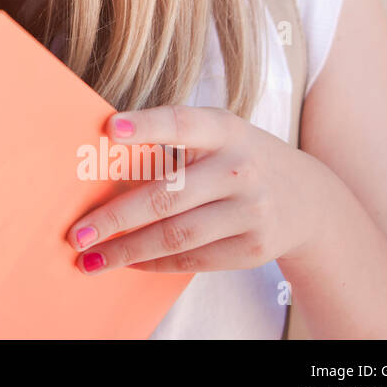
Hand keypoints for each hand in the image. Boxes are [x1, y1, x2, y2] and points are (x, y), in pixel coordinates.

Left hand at [66, 105, 323, 273]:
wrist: (309, 199)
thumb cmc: (238, 158)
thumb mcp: (217, 136)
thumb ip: (171, 143)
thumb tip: (101, 160)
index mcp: (224, 129)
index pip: (181, 123)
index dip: (147, 126)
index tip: (110, 129)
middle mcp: (239, 168)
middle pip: (166, 195)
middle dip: (114, 217)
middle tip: (76, 232)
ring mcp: (250, 211)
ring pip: (176, 235)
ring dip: (127, 251)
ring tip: (90, 258)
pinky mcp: (253, 247)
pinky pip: (192, 259)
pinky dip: (155, 262)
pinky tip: (129, 262)